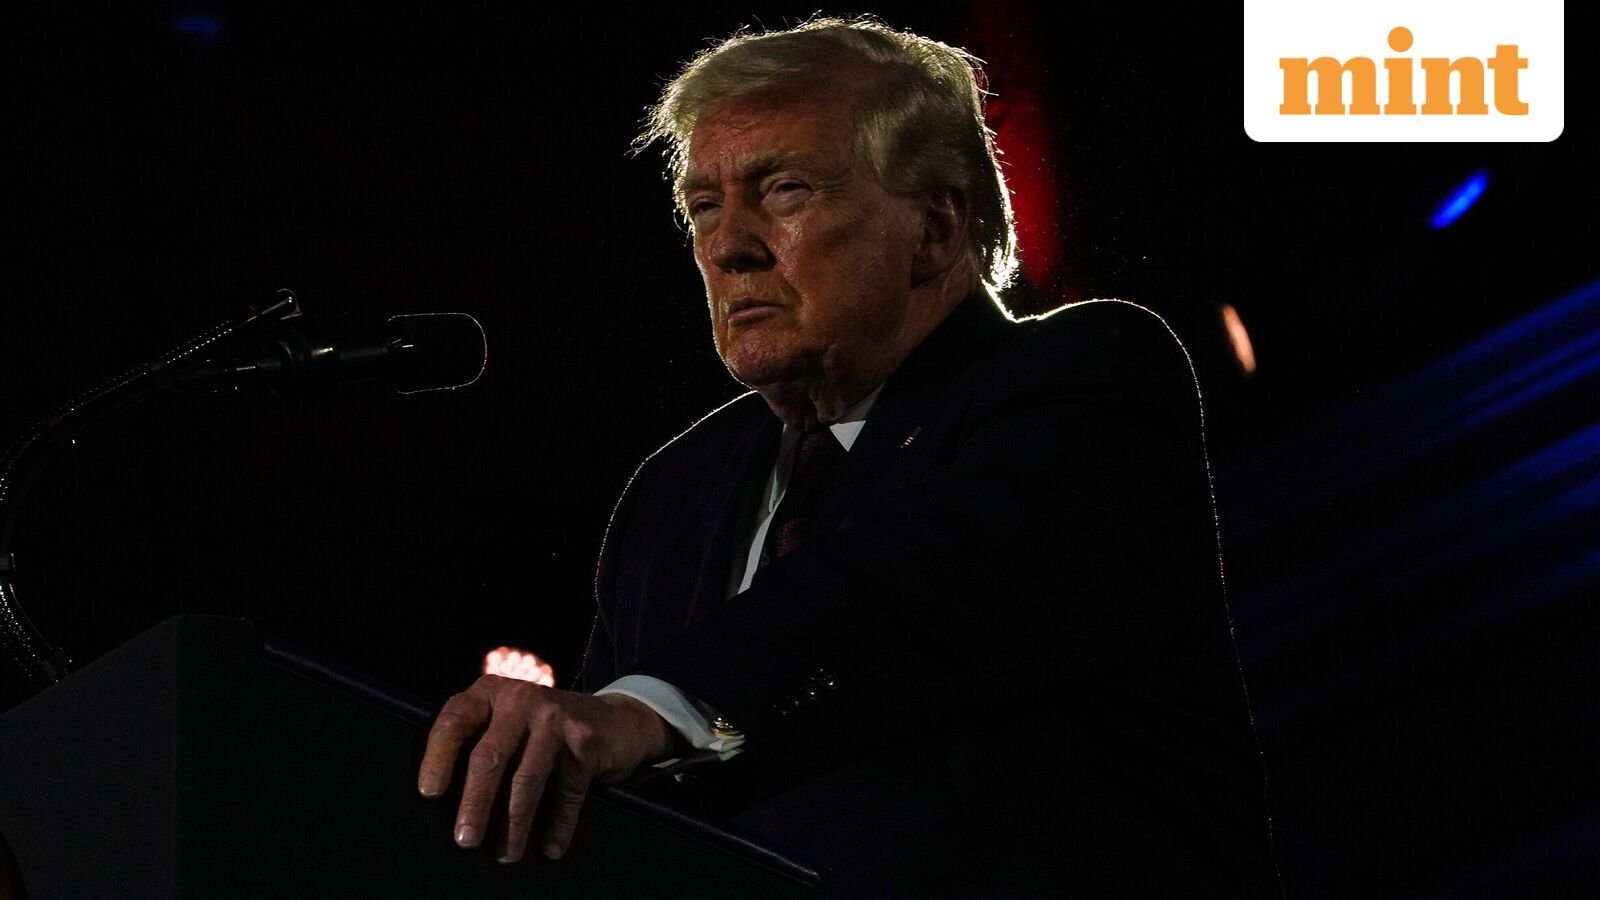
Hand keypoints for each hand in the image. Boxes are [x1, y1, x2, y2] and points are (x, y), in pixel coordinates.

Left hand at [416, 675, 676, 862]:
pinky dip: (559, 824)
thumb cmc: (546, 729)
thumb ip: (482, 741)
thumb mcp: (510, 721)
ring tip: (507, 854)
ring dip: (515, 823)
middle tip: (465, 839)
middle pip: (490, 756)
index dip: (438, 756)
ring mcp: (556, 718)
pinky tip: (550, 847)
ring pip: (527, 778)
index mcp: (492, 694)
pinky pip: (567, 791)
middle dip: (475, 803)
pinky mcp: (586, 740)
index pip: (455, 721)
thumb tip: (448, 803)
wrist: (617, 718)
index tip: (429, 793)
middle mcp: (521, 700)